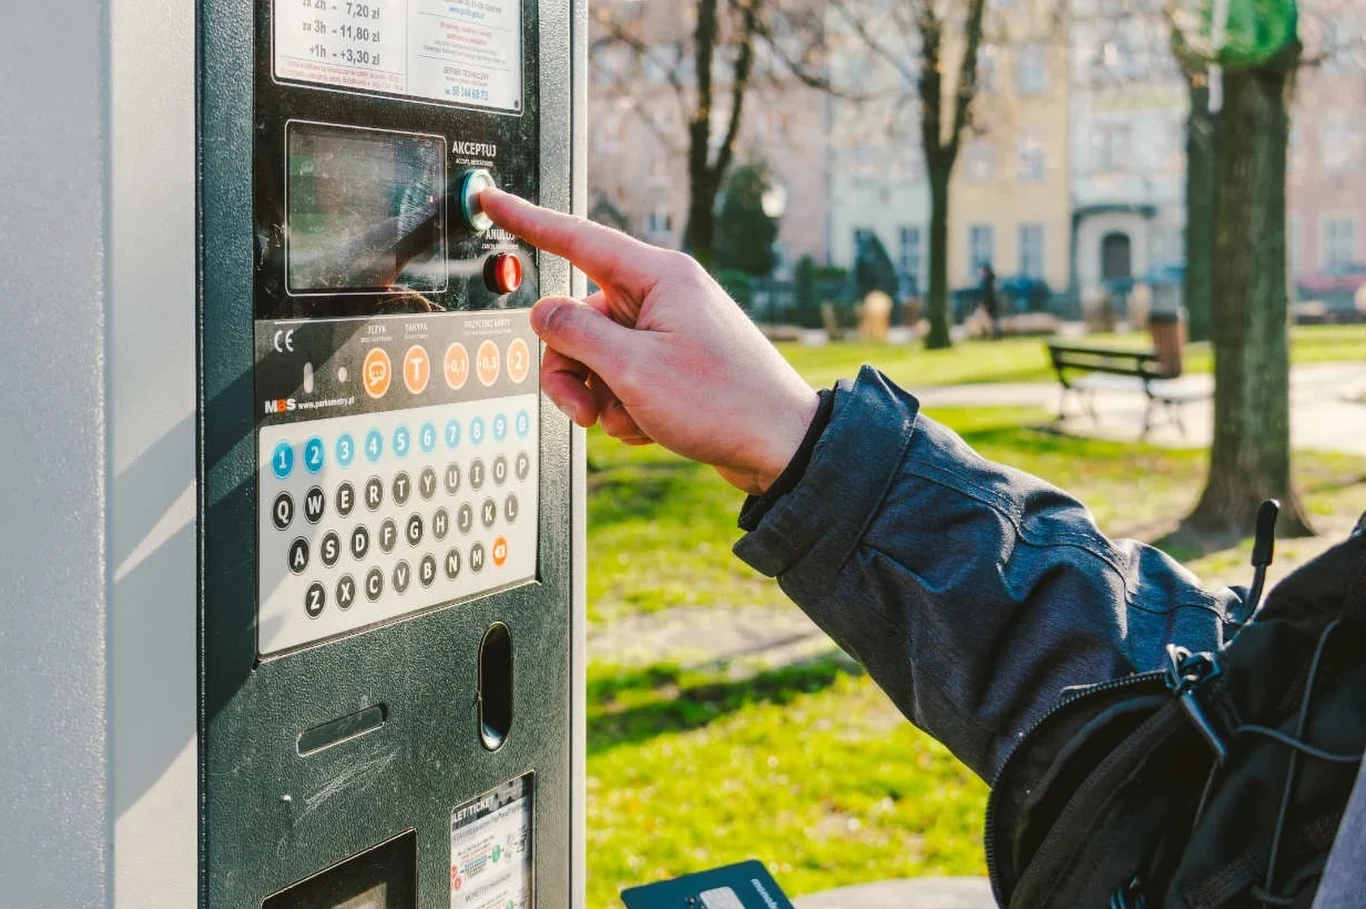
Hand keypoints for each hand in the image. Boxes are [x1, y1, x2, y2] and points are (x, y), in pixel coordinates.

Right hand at [480, 189, 819, 495]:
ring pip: (596, 354)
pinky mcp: (672, 363)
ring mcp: (668, 330)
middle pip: (577, 317)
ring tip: (628, 420)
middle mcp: (662, 296)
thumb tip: (543, 314)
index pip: (577, 237)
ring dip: (599, 395)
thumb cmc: (723, 403)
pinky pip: (622, 378)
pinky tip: (650, 426)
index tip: (491, 199)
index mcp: (657, 277)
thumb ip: (574, 335)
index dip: (527, 219)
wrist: (780, 448)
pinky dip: (624, 407)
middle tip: (582, 408)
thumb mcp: (632, 369)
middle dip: (571, 369)